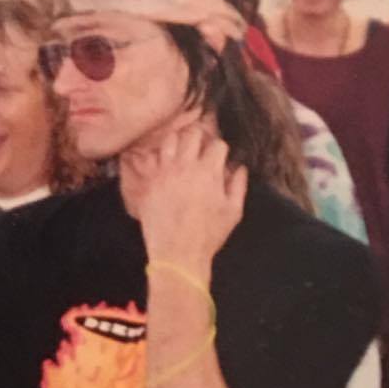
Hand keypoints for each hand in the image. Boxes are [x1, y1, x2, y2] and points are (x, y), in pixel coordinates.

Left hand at [128, 124, 246, 268]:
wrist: (177, 253)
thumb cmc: (209, 235)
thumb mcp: (233, 212)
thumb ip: (238, 185)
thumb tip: (239, 167)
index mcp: (208, 171)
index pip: (217, 144)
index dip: (221, 149)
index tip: (220, 157)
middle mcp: (185, 166)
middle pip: (192, 134)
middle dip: (200, 136)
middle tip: (201, 146)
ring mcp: (164, 172)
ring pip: (169, 139)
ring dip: (178, 141)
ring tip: (182, 151)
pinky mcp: (149, 182)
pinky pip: (151, 158)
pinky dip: (159, 156)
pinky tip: (164, 163)